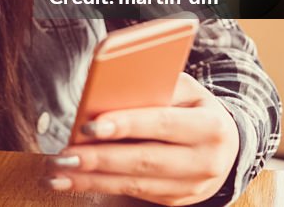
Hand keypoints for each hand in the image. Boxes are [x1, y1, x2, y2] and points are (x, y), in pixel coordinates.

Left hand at [47, 73, 240, 205]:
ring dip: (91, 179)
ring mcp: (191, 187)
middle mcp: (204, 161)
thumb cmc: (192, 106)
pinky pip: (132, 192)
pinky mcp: (175, 200)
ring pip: (134, 183)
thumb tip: (105, 91)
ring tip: (57, 171)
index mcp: (209, 127)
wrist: (226, 144)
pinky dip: (98, 186)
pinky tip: (71, 180)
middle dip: (100, 159)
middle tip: (64, 155)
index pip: (161, 124)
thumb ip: (151, 88)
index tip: (89, 125)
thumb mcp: (182, 89)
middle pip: (144, 160)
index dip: (125, 125)